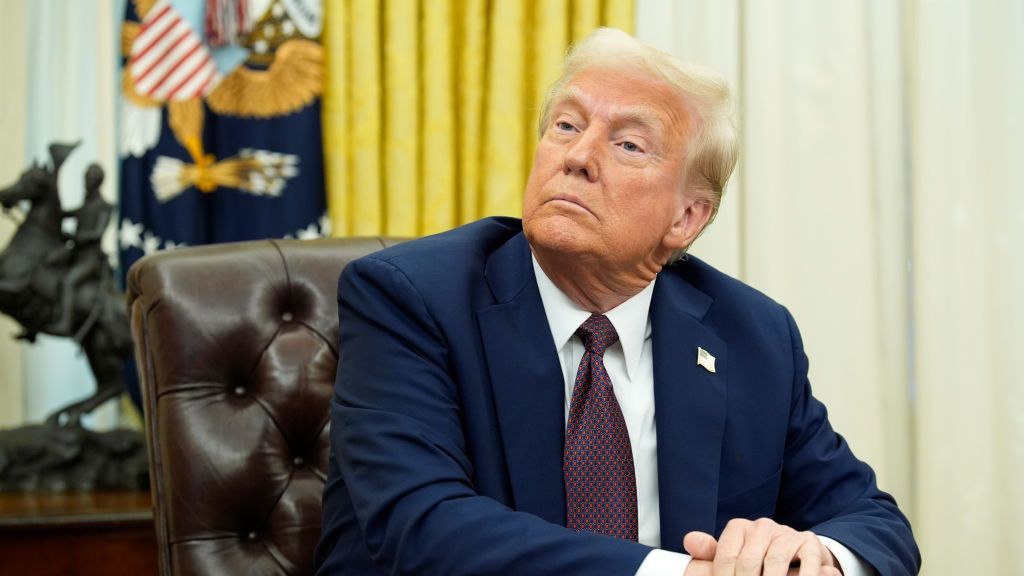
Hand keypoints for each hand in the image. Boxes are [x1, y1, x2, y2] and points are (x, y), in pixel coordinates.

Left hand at [682, 518, 841, 575]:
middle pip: (748, 562)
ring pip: (775, 561)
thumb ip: (710, 555)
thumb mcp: (732, 559)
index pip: (725, 558)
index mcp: (739, 529)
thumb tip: (689, 540)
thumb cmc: (758, 563)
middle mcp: (762, 526)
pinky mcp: (809, 542)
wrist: (797, 559)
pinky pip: (807, 562)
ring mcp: (786, 533)